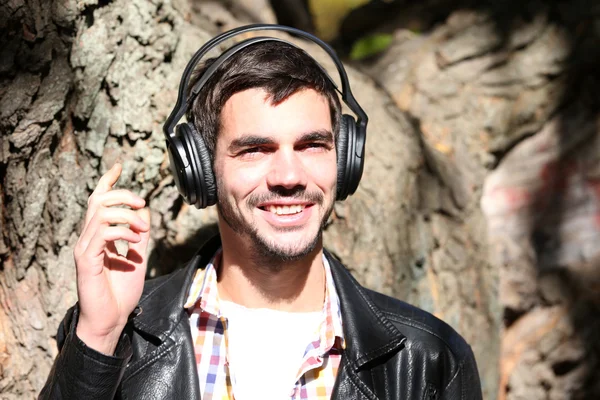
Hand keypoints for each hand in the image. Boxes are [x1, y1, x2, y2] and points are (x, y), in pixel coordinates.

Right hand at [74, 163, 149, 354]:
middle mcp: (88, 238)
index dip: (108, 182)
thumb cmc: (122, 292)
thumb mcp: (137, 257)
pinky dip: (122, 231)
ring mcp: (85, 248)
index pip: (99, 201)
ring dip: (126, 215)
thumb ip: (139, 234)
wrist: (112, 319)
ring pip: (100, 212)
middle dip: (122, 195)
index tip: (118, 166)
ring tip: (142, 230)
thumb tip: (144, 211)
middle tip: (142, 203)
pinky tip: (134, 241)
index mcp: (99, 236)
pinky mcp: (86, 259)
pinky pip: (102, 233)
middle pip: (99, 200)